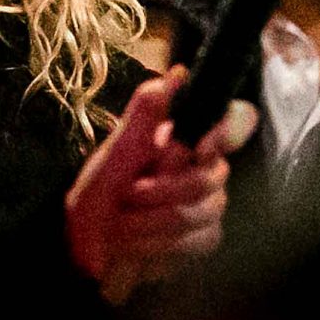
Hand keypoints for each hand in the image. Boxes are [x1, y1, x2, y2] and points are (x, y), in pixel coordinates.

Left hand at [65, 69, 254, 304]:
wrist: (86, 247)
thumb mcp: (116, 150)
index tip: (199, 147)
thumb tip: (181, 72)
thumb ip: (149, 112)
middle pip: (211, 177)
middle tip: (126, 195)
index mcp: (182, 140)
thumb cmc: (96, 193)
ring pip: (205, 211)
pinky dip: (162, 244)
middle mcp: (202, 168)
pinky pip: (201, 239)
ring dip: (153, 221)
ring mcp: (208, 203)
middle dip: (161, 191)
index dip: (229, 131)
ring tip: (122, 225)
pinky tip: (138, 244)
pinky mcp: (205, 237)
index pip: (233, 123)